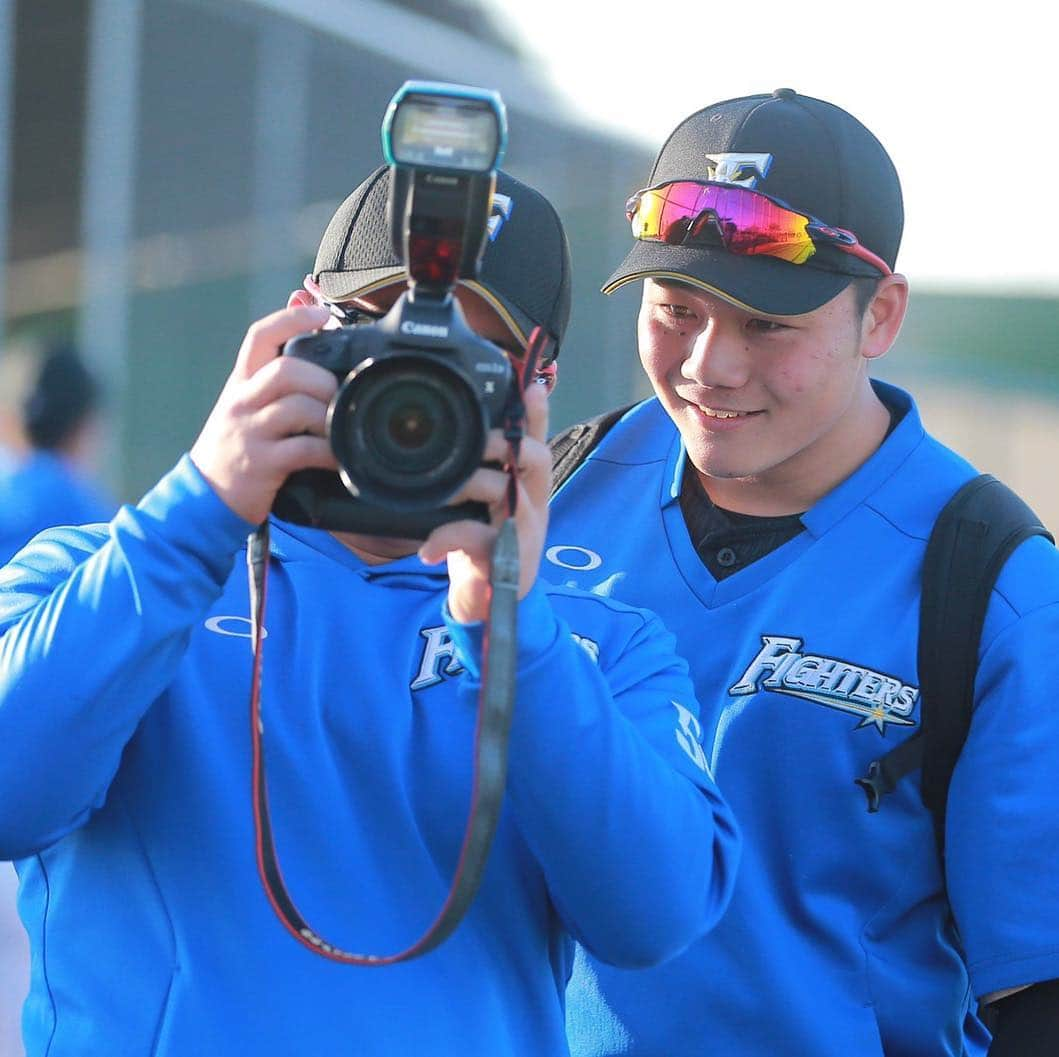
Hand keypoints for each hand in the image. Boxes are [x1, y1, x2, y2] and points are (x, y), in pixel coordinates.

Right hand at [189, 305, 338, 524]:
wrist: (204, 495)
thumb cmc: (237, 445)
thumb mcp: (246, 404)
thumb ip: (272, 374)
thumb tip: (302, 328)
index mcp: (241, 382)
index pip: (260, 336)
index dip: (292, 319)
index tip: (323, 313)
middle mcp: (242, 402)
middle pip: (286, 370)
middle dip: (322, 379)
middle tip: (338, 395)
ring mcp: (250, 433)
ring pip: (297, 407)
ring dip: (329, 415)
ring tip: (342, 427)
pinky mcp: (261, 464)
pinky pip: (303, 450)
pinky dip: (329, 452)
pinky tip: (338, 457)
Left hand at [419, 381, 549, 623]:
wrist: (486, 600)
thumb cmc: (482, 542)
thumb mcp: (481, 501)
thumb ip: (477, 468)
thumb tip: (457, 431)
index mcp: (527, 484)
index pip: (537, 438)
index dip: (536, 411)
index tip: (530, 384)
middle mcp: (531, 502)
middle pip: (537, 458)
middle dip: (507, 443)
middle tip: (478, 440)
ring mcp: (522, 530)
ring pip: (510, 494)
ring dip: (473, 484)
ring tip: (445, 490)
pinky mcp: (505, 558)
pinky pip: (477, 538)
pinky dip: (447, 538)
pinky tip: (428, 547)